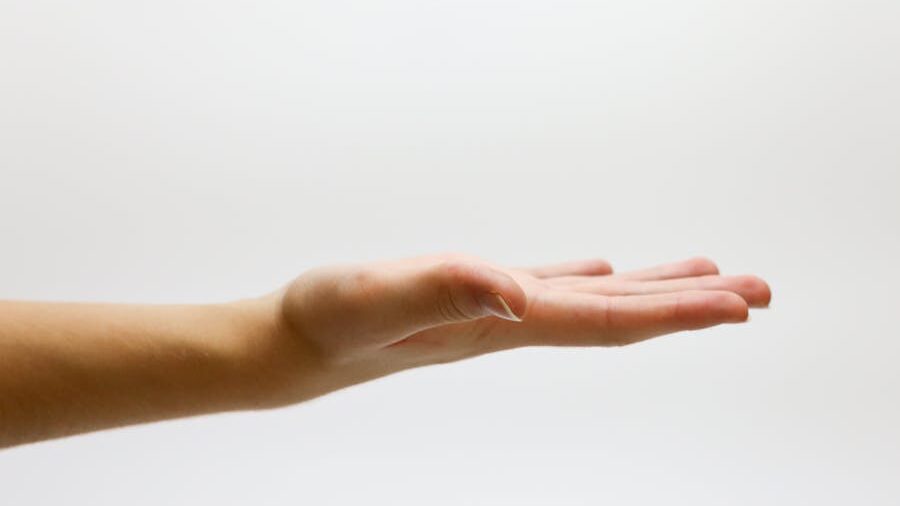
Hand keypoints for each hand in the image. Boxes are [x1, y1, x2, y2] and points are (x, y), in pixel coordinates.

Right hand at [252, 254, 769, 405]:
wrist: (292, 347)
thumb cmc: (323, 323)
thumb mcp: (373, 299)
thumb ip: (442, 290)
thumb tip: (515, 292)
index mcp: (497, 326)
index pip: (604, 320)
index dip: (672, 312)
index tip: (738, 304)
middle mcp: (508, 325)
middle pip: (616, 316)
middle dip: (688, 305)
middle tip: (757, 293)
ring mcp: (492, 313)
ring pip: (589, 300)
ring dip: (649, 291)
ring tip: (704, 280)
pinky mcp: (469, 299)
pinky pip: (546, 286)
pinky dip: (589, 280)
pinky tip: (602, 272)